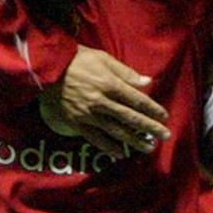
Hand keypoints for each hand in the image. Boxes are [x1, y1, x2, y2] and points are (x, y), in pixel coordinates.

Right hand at [40, 45, 171, 157]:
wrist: (48, 69)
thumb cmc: (78, 60)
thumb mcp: (103, 59)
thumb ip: (126, 72)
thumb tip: (147, 81)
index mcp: (109, 84)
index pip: (136, 100)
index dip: (152, 109)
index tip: (164, 116)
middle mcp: (101, 102)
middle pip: (130, 118)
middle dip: (149, 128)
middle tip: (164, 136)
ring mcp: (88, 115)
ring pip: (116, 131)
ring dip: (134, 141)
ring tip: (148, 148)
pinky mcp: (77, 123)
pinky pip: (95, 138)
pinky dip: (108, 147)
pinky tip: (120, 153)